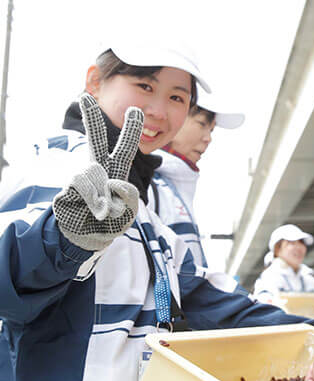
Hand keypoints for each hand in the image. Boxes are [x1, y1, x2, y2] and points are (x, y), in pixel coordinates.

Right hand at [53, 93, 142, 250]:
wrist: (86, 237)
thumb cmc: (110, 221)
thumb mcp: (128, 210)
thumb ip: (127, 195)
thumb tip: (109, 182)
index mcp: (115, 171)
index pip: (125, 148)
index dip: (131, 130)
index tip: (134, 109)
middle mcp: (97, 170)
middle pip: (95, 141)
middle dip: (91, 119)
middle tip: (84, 97)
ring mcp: (81, 178)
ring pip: (92, 176)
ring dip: (101, 195)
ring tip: (102, 210)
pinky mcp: (66, 190)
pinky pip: (82, 190)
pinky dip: (90, 202)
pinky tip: (90, 211)